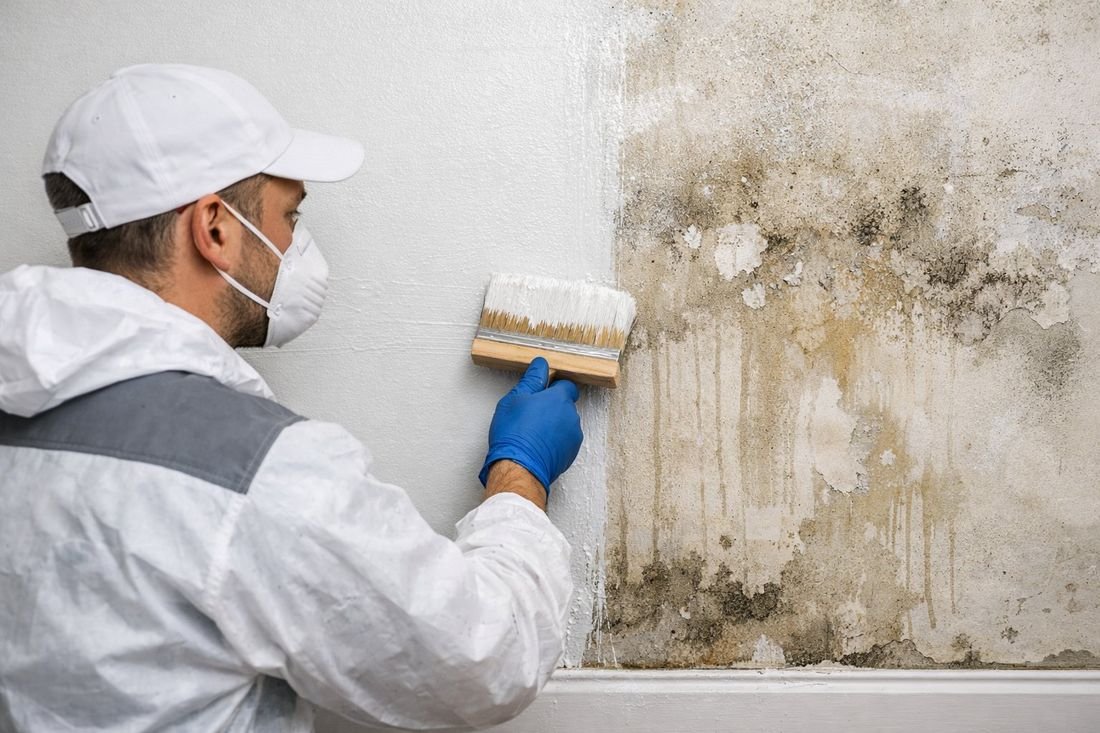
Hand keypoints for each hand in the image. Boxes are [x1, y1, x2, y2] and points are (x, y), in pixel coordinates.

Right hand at [478, 357, 582, 492]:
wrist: (519, 468)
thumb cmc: (514, 433)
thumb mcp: (515, 399)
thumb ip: (532, 379)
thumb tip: (541, 364)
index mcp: (559, 399)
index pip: (567, 385)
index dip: (554, 388)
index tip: (542, 393)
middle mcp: (571, 416)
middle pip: (566, 405)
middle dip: (552, 408)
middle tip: (531, 414)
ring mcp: (573, 436)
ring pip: (565, 424)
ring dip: (554, 425)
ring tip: (532, 433)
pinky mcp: (571, 454)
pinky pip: (565, 441)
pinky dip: (555, 442)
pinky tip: (537, 445)